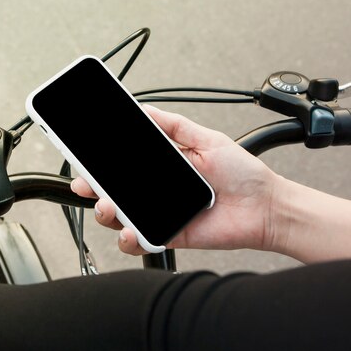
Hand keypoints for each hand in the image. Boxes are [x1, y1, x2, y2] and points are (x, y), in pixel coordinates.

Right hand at [71, 105, 282, 254]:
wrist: (265, 206)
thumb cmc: (242, 173)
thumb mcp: (207, 139)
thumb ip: (174, 125)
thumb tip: (145, 109)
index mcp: (163, 167)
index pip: (124, 165)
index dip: (101, 163)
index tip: (85, 157)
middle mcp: (158, 190)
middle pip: (115, 191)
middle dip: (93, 188)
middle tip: (88, 184)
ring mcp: (161, 214)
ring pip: (121, 217)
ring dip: (107, 213)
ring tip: (109, 206)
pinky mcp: (169, 235)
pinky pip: (142, 241)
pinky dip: (130, 239)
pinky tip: (131, 230)